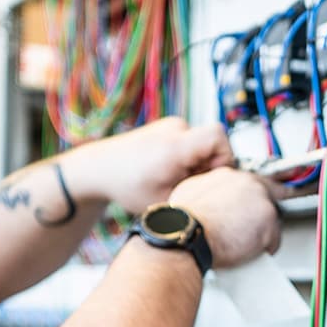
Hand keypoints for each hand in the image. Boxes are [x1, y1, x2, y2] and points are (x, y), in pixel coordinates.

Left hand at [78, 118, 233, 212]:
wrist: (102, 167)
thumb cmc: (127, 184)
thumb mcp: (165, 201)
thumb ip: (196, 195)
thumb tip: (222, 195)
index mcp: (175, 146)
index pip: (219, 137)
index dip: (224, 158)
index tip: (213, 176)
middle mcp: (175, 129)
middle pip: (213, 143)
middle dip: (209, 167)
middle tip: (192, 184)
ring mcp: (172, 125)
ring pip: (203, 145)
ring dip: (198, 164)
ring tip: (179, 180)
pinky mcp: (169, 128)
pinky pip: (193, 143)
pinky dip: (189, 159)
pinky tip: (173, 173)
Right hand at [169, 169, 281, 269]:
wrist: (185, 235)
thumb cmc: (183, 222)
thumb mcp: (190, 196)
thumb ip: (208, 195)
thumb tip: (209, 203)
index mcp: (226, 176)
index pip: (248, 182)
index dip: (251, 196)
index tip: (252, 204)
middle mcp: (246, 182)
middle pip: (265, 196)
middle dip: (259, 213)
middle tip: (249, 229)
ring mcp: (260, 199)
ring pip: (269, 219)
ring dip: (260, 232)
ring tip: (240, 245)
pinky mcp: (269, 220)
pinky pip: (274, 240)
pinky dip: (264, 249)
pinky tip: (248, 254)